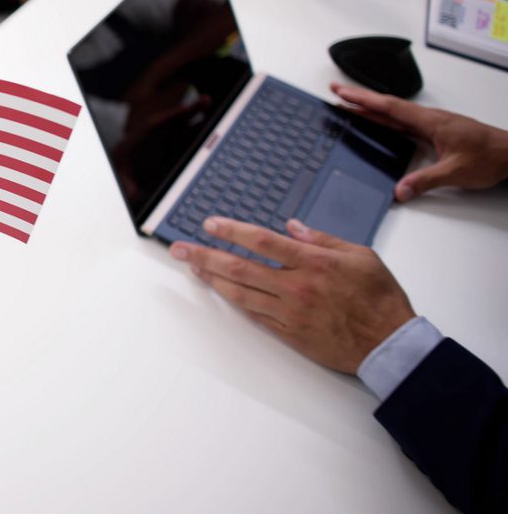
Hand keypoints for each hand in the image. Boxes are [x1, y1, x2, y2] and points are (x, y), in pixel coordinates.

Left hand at [170, 217, 415, 373]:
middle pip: (240, 267)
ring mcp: (289, 313)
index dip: (232, 231)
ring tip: (192, 267)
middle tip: (179, 249)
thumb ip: (322, 239)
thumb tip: (292, 226)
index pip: (262, 241)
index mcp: (314, 263)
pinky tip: (220, 292)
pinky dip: (235, 303)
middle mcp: (296, 287)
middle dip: (204, 256)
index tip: (210, 224)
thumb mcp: (361, 256)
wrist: (390, 344)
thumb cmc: (380, 299)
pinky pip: (254, 316)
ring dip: (212, 279)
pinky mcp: (289, 334)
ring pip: (240, 294)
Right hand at [332, 83, 507, 201]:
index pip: (389, 108)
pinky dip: (386, 118)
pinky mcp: (437, 131)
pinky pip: (404, 121)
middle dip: (360, 98)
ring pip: (395, 113)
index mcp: (430, 122)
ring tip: (350, 105)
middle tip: (336, 92)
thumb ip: (426, 180)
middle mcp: (429, 119)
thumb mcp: (456, 171)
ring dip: (371, 107)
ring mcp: (433, 124)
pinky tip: (379, 122)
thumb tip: (400, 190)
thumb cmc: (491, 157)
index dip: (363, 100)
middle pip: (387, 106)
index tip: (342, 93)